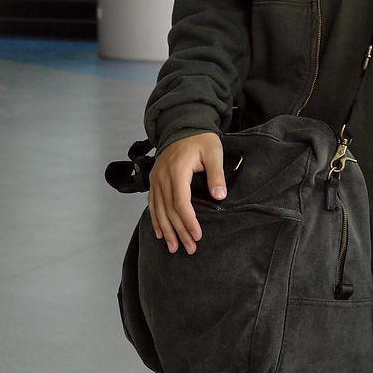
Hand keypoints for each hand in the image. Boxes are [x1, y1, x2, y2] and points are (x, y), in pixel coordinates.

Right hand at [148, 131, 224, 254]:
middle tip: (190, 248)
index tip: (197, 235)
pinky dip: (155, 219)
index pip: (181, 202)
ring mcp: (156, 178)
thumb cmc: (200, 138)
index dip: (188, 221)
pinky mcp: (154, 179)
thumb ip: (216, 174)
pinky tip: (160, 232)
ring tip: (174, 247)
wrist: (183, 124)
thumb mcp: (214, 152)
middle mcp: (162, 176)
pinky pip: (152, 203)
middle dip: (179, 231)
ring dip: (166, 230)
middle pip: (169, 210)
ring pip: (158, 210)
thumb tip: (220, 196)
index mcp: (177, 170)